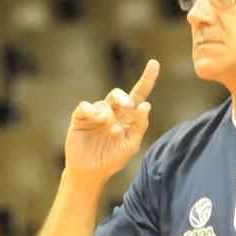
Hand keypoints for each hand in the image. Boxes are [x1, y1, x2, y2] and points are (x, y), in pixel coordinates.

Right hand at [64, 60, 159, 181]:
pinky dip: (91, 110)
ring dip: (109, 114)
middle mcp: (112, 111)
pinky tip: (96, 119)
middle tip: (128, 106)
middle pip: (119, 95)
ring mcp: (96, 113)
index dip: (147, 79)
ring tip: (110, 130)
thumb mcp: (131, 144)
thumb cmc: (113, 158)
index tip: (154, 63)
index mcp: (127, 117)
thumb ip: (140, 126)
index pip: (139, 94)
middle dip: (124, 98)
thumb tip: (146, 105)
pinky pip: (85, 106)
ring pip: (104, 103)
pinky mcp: (81, 118)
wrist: (91, 172)